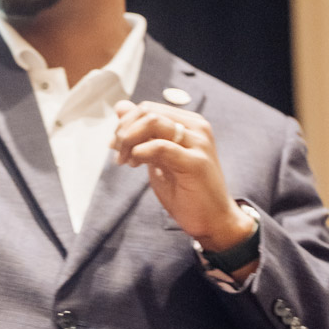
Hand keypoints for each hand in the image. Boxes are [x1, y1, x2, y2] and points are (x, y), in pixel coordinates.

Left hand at [110, 99, 255, 249]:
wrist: (213, 221)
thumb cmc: (186, 191)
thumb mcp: (157, 158)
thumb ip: (142, 134)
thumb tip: (120, 107)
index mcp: (188, 124)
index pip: (148, 108)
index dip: (125, 124)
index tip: (115, 145)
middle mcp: (196, 127)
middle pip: (147, 111)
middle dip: (124, 130)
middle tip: (118, 153)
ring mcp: (198, 143)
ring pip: (152, 122)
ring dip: (129, 140)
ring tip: (126, 161)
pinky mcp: (196, 162)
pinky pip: (160, 146)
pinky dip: (140, 152)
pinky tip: (135, 164)